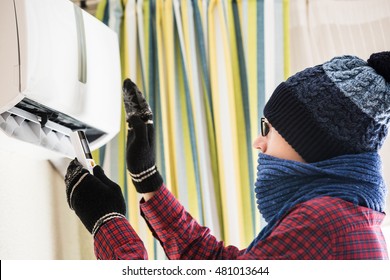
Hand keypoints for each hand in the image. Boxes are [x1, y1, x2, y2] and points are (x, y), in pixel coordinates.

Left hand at [64, 159, 125, 234]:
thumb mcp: (113, 187)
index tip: (80, 158)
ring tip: (82, 177)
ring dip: (74, 179)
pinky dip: (75, 188)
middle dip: (75, 169)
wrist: (108, 226)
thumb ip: (102, 176)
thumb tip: (95, 167)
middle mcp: (76, 188)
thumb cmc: (113, 204)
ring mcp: (74, 198)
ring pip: (70, 184)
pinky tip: (82, 188)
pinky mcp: (74, 206)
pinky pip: (71, 193)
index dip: (78, 161)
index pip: (77, 165)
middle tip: (81, 166)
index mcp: (86, 180)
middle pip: (71, 174)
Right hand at [123, 78, 162, 192]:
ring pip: (135, 110)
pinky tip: (127, 104)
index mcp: (147, 126)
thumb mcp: (141, 144)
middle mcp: (145, 125)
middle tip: (127, 82)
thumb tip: (134, 116)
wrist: (142, 171)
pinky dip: (129, 109)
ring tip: (126, 88)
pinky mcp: (135, 133)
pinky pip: (132, 117)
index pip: (141, 106)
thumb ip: (139, 128)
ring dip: (131, 99)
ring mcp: (140, 129)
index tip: (130, 85)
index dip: (136, 95)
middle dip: (133, 93)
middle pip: (139, 105)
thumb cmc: (142, 159)